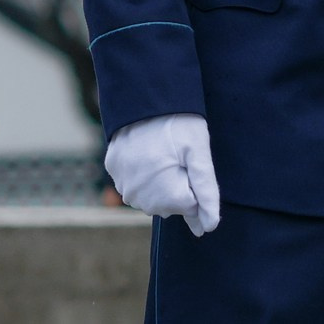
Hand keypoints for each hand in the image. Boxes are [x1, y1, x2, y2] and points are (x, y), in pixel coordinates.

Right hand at [104, 113, 221, 235]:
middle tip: (177, 154)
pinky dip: (145, 174)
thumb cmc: (179, 123)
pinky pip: (135, 183)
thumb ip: (206, 191)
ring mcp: (123, 185)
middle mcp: (140, 197)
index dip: (195, 182)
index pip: (192, 206)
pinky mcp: (114, 171)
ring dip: (162, 182)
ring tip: (163, 152)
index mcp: (165, 194)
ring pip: (152, 196)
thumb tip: (210, 227)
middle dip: (179, 185)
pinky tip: (148, 153)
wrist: (145, 96)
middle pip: (171, 204)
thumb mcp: (199, 153)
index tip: (191, 160)